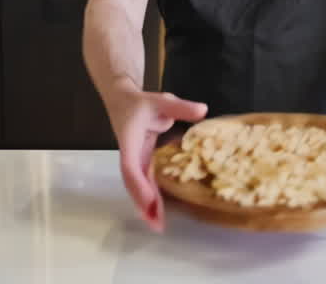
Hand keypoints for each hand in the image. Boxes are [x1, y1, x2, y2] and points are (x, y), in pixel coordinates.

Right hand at [107, 83, 206, 232]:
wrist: (123, 100)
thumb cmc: (141, 102)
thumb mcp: (161, 100)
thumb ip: (180, 107)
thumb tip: (202, 110)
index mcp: (129, 140)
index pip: (131, 166)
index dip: (139, 185)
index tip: (149, 201)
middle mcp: (130, 154)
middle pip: (133, 183)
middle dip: (143, 204)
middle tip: (155, 225)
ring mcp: (135, 159)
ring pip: (139, 186)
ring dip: (147, 205)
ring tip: (157, 225)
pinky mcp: (143, 161)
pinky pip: (147, 181)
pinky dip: (152, 196)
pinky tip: (160, 209)